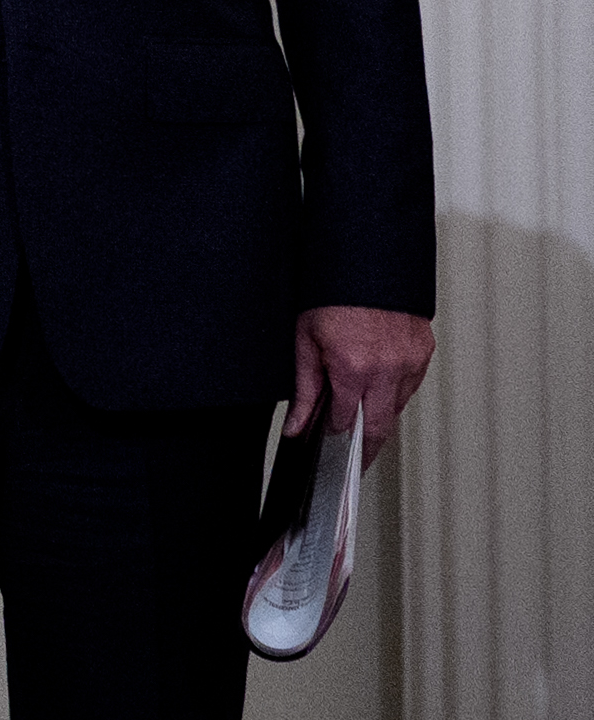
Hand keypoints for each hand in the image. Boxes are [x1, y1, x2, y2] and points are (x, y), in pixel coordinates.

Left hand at [287, 304, 435, 467]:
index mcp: (354, 367)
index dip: (338, 439)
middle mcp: (388, 368)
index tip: (330, 451)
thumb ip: (304, 389)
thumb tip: (296, 426)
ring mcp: (411, 360)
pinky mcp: (424, 351)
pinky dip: (394, 392)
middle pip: (380, 427)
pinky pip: (410, 384)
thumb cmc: (330, 292)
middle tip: (354, 463)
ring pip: (398, 407)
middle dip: (366, 449)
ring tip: (361, 422)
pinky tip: (378, 390)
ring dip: (381, 417)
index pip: (348, 423)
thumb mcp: (304, 339)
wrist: (365, 257)